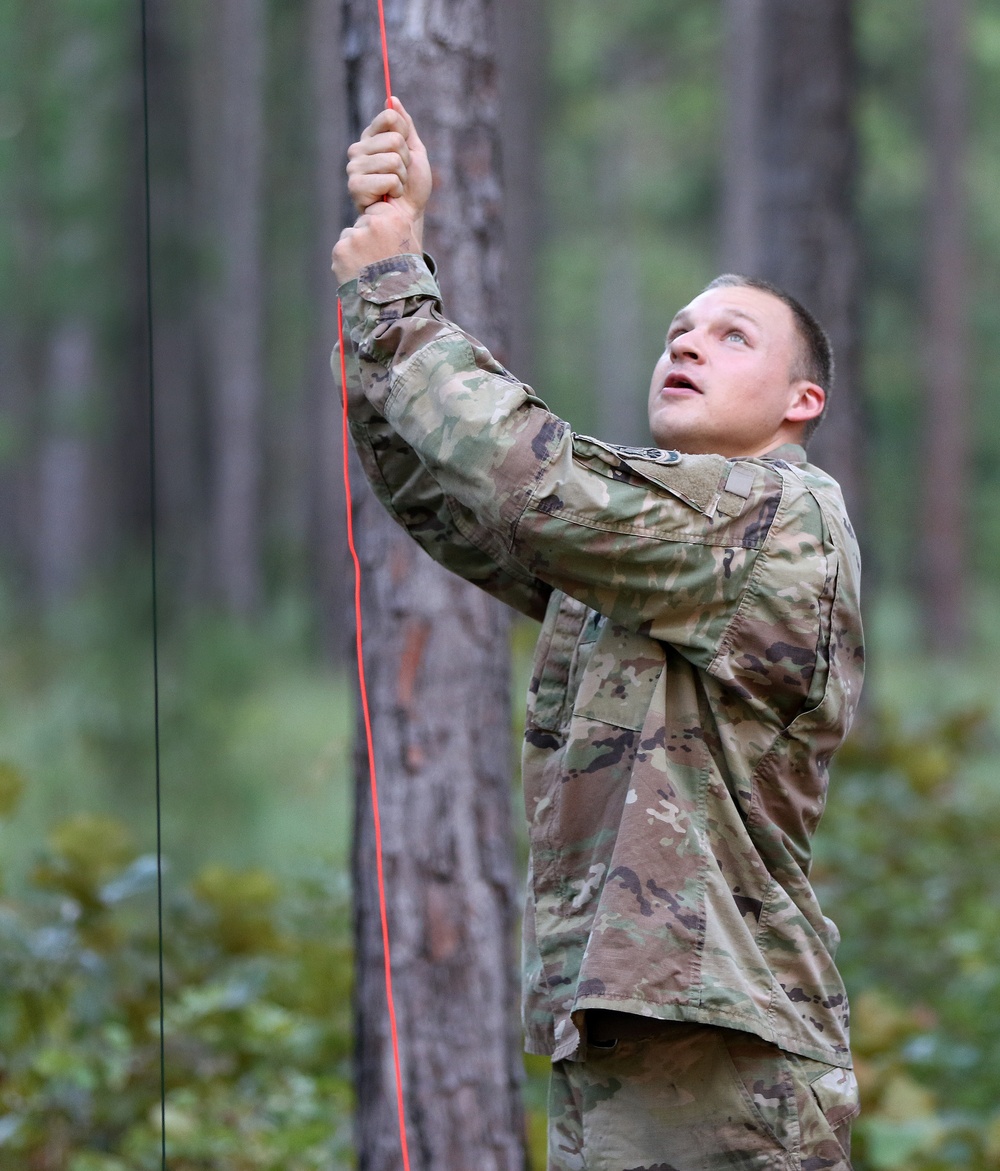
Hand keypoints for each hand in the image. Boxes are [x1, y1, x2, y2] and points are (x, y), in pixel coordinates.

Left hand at [332, 200, 423, 283]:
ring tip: (367, 270)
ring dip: (354, 249)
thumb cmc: (405, 278)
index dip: (379, 226)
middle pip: (362, 221)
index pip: (378, 209)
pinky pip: (341, 250)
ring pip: (350, 235)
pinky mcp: (340, 250)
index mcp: (394, 219)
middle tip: (376, 260)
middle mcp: (373, 223)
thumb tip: (382, 213)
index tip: (384, 242)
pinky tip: (357, 274)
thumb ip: (395, 226)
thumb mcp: (410, 246)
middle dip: (366, 236)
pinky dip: (346, 261)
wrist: (391, 305)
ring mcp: (355, 236)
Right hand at [346, 97, 431, 223]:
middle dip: (405, 161)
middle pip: (394, 139)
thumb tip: (392, 99)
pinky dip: (395, 190)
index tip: (405, 151)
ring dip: (401, 178)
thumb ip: (405, 126)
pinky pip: (388, 179)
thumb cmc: (411, 188)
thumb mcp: (414, 151)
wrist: (408, 216)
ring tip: (394, 188)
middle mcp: (358, 149)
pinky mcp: (355, 186)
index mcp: (370, 138)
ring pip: (392, 160)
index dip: (405, 135)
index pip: (389, 117)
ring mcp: (354, 167)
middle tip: (400, 176)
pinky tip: (387, 197)